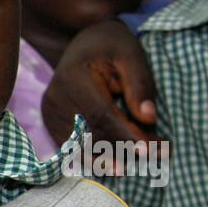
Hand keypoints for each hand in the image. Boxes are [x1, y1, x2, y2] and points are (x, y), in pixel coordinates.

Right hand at [41, 19, 163, 152]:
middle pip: (91, 135)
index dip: (124, 134)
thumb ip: (139, 85)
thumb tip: (148, 118)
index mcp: (73, 78)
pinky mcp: (52, 124)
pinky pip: (74, 147)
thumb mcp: (131, 56)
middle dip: (124, 148)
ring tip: (140, 162)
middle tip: (157, 154)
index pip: (101, 114)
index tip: (149, 149)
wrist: (83, 43)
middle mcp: (56, 100)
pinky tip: (116, 163)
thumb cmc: (111, 46)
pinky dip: (96, 156)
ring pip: (81, 146)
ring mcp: (51, 114)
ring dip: (111, 158)